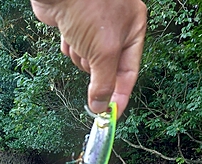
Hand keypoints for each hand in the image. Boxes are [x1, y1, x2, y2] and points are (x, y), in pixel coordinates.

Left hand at [30, 0, 146, 117]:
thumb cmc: (88, 7)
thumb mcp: (103, 52)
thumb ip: (103, 83)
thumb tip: (101, 108)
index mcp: (133, 30)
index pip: (129, 73)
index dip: (120, 96)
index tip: (112, 116)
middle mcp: (117, 29)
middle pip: (107, 69)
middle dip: (95, 69)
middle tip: (90, 61)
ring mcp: (95, 28)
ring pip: (87, 61)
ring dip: (80, 56)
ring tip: (79, 39)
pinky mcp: (76, 27)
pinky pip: (74, 50)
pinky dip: (69, 47)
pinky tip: (68, 33)